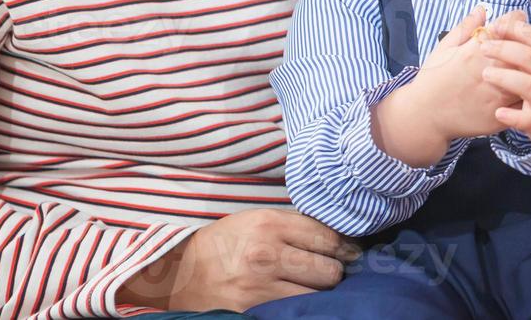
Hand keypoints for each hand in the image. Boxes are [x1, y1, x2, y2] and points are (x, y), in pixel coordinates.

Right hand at [116, 208, 360, 311]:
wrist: (180, 274)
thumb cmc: (224, 244)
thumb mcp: (255, 220)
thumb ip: (292, 225)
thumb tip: (336, 235)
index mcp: (269, 224)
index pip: (327, 236)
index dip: (344, 247)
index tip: (350, 252)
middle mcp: (267, 254)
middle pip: (329, 269)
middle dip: (335, 272)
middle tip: (332, 272)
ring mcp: (261, 287)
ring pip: (317, 295)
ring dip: (321, 293)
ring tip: (314, 287)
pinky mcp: (254, 312)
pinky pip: (295, 312)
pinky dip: (304, 308)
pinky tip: (300, 300)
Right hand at [413, 5, 525, 140]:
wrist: (425, 116)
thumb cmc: (432, 78)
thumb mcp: (443, 48)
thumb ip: (465, 28)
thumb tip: (482, 9)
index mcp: (473, 53)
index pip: (505, 28)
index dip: (515, 19)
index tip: (518, 17)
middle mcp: (487, 73)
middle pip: (521, 51)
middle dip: (527, 43)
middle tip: (528, 40)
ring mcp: (495, 96)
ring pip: (526, 77)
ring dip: (530, 68)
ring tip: (528, 64)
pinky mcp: (498, 116)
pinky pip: (522, 103)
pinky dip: (527, 93)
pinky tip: (524, 87)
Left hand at [479, 14, 530, 143]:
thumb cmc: (524, 78)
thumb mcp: (517, 56)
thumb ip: (500, 34)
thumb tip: (480, 10)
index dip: (515, 29)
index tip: (494, 26)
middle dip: (506, 50)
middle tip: (483, 48)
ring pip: (530, 85)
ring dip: (508, 79)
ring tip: (486, 75)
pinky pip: (530, 119)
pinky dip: (515, 116)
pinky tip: (498, 112)